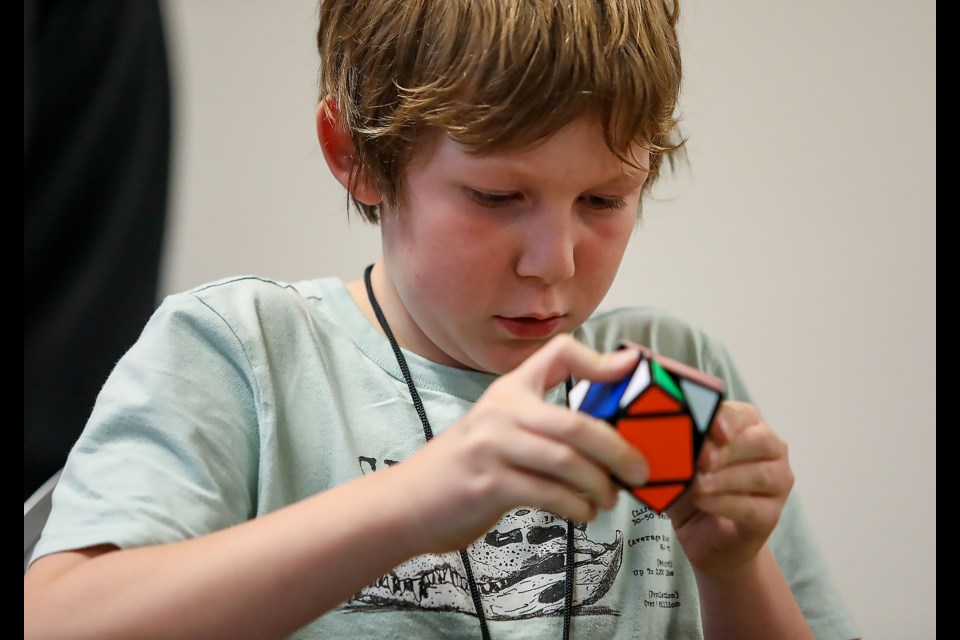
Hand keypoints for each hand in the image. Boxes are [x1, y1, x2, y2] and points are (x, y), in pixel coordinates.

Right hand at [389, 334, 649, 554]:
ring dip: (600, 486)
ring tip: (609, 499)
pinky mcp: (489, 484)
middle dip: (619, 450)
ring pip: (568, 461)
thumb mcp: (497, 428)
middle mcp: (501, 411)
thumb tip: (603, 434)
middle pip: (578, 423)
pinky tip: (583, 513)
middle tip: (641, 470)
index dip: (600, 360)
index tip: (632, 369)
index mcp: (508, 391)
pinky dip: (577, 507)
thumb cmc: (463, 469)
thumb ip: (541, 421)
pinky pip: (550, 495)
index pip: (560, 353)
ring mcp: (492, 447)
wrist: (407, 502)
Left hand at [667, 401, 793, 574]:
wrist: (702, 534)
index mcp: (747, 426)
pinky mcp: (770, 516)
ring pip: (761, 475)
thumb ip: (675, 447)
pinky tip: (703, 502)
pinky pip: (752, 507)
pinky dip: (725, 503)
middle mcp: (771, 451)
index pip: (743, 414)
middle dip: (728, 449)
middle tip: (701, 460)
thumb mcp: (678, 463)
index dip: (728, 419)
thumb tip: (660, 434)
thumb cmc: (692, 487)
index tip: (713, 428)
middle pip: (761, 441)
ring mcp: (776, 484)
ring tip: (698, 484)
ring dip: (725, 478)